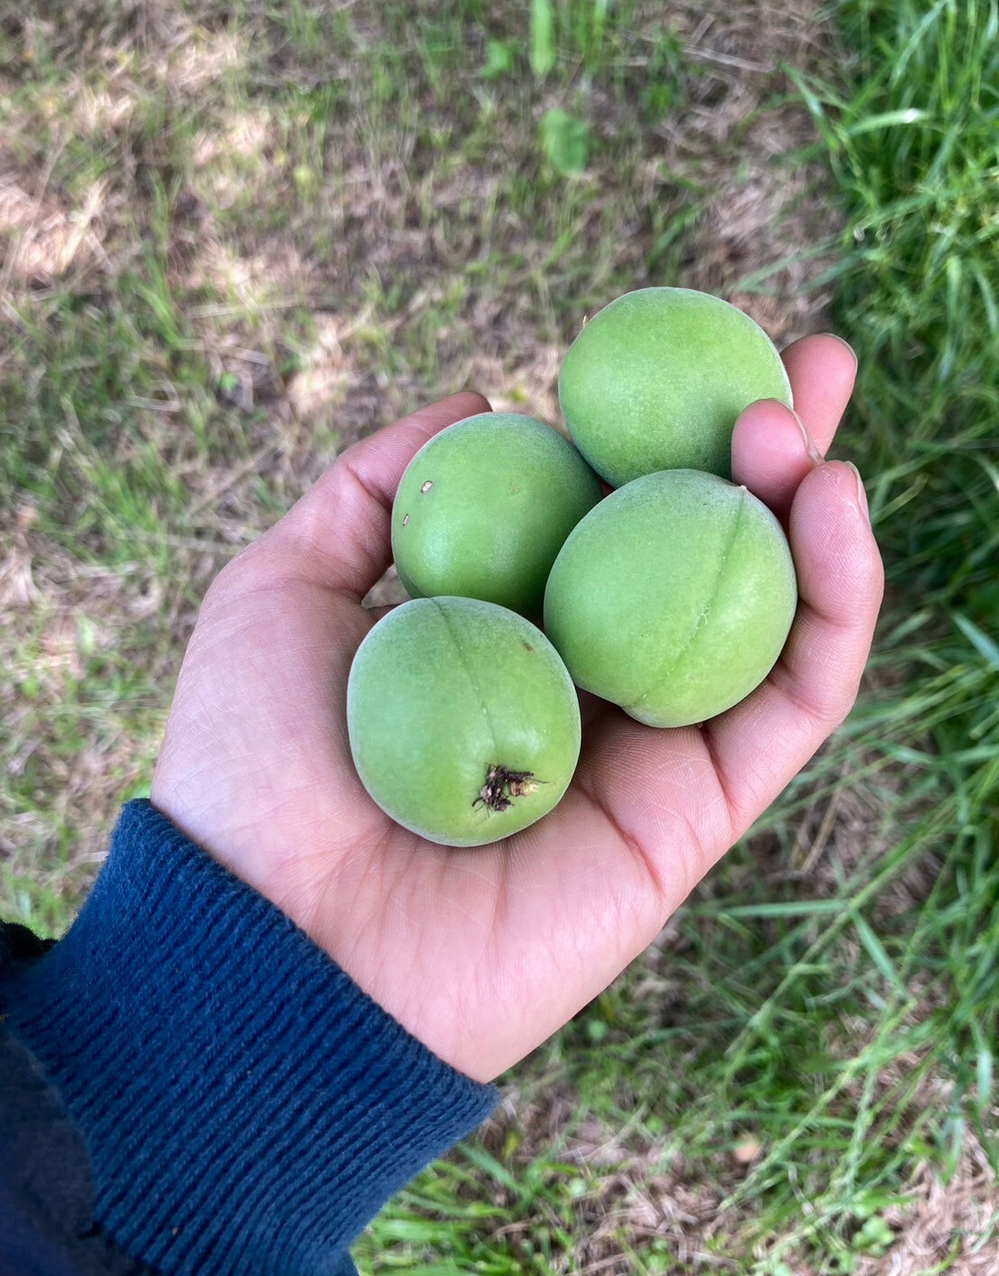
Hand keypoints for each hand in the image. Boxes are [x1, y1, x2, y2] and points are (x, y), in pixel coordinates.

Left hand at [151, 335, 882, 1082]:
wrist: (273, 936)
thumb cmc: (255, 763)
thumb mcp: (283, 587)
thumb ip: (375, 488)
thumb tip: (482, 397)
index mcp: (508, 627)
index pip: (610, 507)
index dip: (663, 425)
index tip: (700, 339)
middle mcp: (590, 680)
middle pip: (708, 549)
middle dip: (769, 450)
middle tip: (810, 357)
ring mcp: (650, 746)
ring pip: (771, 614)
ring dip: (811, 507)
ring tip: (802, 419)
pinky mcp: (696, 812)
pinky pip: (795, 700)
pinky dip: (836, 601)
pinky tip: (832, 504)